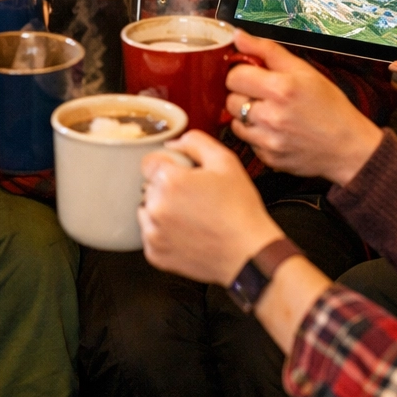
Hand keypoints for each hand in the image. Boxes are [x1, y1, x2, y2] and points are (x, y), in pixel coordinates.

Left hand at [139, 132, 284, 285]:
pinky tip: (188, 232)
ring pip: (148, 211)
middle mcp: (156, 207)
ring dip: (163, 210)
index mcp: (169, 181)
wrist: (248, 252)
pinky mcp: (156, 254)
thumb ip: (195, 142)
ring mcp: (154, 233)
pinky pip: (152, 235)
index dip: (169, 166)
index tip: (183, 175)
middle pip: (150, 187)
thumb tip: (173, 144)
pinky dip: (165, 233)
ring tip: (193, 216)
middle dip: (168, 188)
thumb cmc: (239, 210)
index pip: (149, 163)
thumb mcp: (225, 161)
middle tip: (196, 197)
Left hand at [224, 29, 382, 183]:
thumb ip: (267, 51)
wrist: (347, 146)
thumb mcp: (304, 70)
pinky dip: (255, 135)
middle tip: (263, 95)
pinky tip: (274, 130)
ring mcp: (268, 140)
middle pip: (230, 100)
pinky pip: (247, 141)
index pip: (234, 76)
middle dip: (243, 95)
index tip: (254, 77)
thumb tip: (238, 36)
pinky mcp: (268, 158)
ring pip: (234, 122)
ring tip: (269, 113)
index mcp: (281, 89)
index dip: (242, 74)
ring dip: (246, 116)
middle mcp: (271, 116)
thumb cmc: (330, 106)